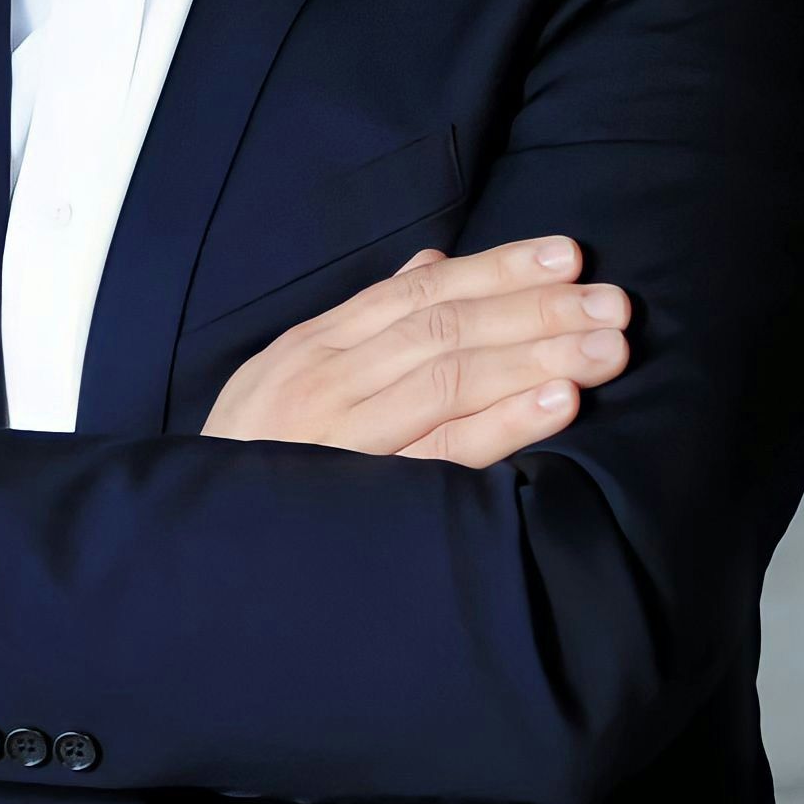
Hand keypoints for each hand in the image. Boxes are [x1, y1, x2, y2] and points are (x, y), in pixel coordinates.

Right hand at [202, 235, 630, 466]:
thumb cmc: (254, 462)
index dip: (498, 269)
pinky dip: (503, 424)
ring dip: (537, 356)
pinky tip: (559, 404)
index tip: (569, 257)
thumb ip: (364, 323)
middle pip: (445, 328)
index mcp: (314, 348)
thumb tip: (431, 266)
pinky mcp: (358, 500)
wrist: (190, 546)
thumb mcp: (291, 379)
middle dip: (536, 309)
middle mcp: (325, 382)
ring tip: (606, 348)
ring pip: (450, 379)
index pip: (420, 293)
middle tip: (613, 304)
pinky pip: (442, 455)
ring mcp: (339, 439)